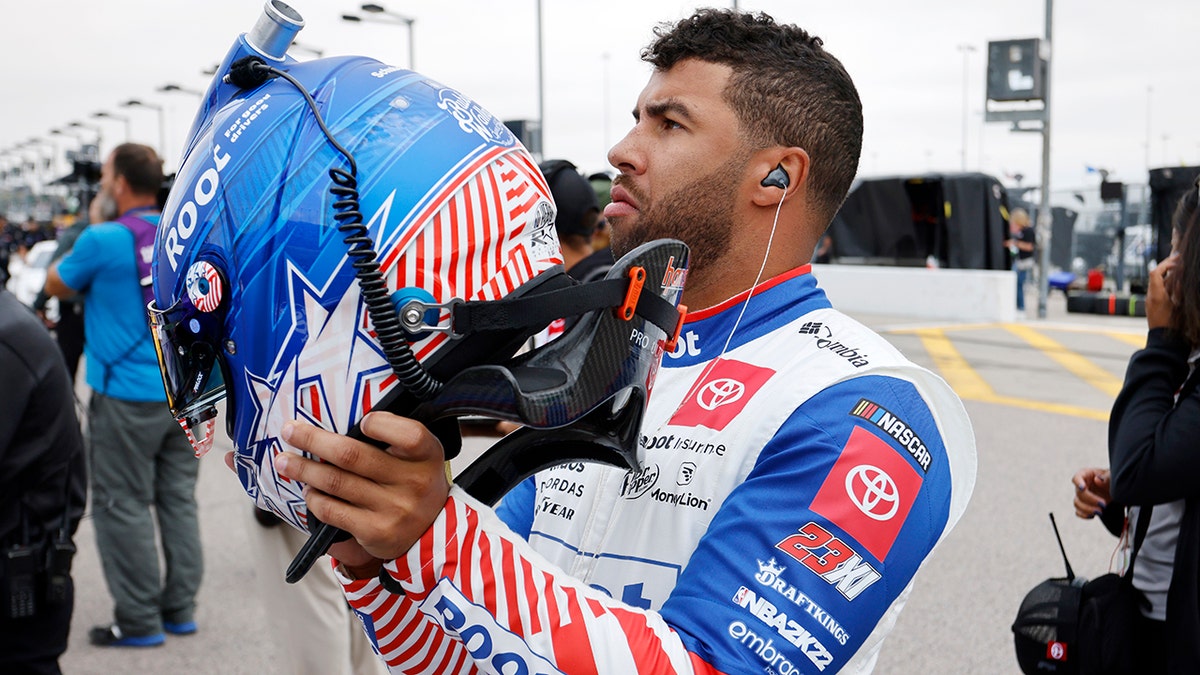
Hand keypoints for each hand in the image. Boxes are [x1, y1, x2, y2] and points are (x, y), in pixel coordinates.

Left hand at [272, 413, 451, 567]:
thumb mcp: (420, 457)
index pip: (409, 435)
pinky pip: (334, 511)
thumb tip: (344, 420)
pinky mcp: (375, 531)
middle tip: (290, 430)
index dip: (382, 425)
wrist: (431, 532)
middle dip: (314, 440)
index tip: (361, 421)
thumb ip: (396, 437)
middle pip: (354, 455)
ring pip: (337, 482)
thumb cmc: (415, 483)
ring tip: (286, 461)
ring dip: (304, 469)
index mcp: (427, 456)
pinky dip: (315, 499)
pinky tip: (309, 491)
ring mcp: (393, 509)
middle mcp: (413, 482)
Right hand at [1072, 467, 1110, 518]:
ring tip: (1100, 512)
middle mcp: (1082, 485)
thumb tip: (1097, 480)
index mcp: (1086, 475)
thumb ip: (1106, 477)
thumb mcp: (1112, 477)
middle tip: (1103, 504)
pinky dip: (1084, 515)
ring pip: (1077, 503)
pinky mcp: (1084, 506)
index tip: (1083, 488)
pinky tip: (1093, 516)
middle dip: (1090, 500)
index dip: (1078, 483)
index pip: (1077, 478)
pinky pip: (1078, 511)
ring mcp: (1081, 496)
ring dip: (1087, 509)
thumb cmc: (1112, 480)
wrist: (1116, 490)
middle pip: (1079, 493)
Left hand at [1147, 253, 1178, 329]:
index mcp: (1156, 295)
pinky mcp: (1153, 304)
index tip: (1177, 260)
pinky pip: (1158, 289)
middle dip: (1167, 266)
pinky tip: (1176, 282)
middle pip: (1156, 275)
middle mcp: (1150, 296)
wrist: (1162, 339)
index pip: (1156, 273)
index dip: (1166, 264)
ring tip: (1180, 269)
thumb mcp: (1179, 305)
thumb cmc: (1172, 325)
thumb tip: (1178, 276)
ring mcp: (1150, 300)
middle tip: (1179, 260)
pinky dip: (1167, 283)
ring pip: (1158, 282)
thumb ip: (1178, 289)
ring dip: (1168, 274)